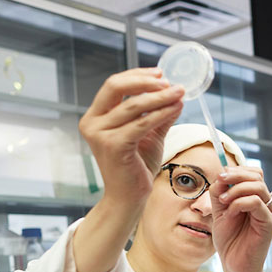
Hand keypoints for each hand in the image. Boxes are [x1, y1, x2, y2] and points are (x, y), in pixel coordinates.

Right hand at [78, 68, 184, 211]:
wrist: (129, 197)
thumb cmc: (136, 166)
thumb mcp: (148, 134)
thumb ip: (157, 114)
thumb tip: (175, 94)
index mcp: (95, 116)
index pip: (114, 85)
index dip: (137, 76)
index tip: (160, 73)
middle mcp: (92, 123)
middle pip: (116, 87)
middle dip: (145, 81)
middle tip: (170, 82)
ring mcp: (100, 134)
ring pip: (133, 105)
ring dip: (160, 97)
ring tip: (180, 94)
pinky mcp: (113, 146)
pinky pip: (141, 123)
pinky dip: (160, 114)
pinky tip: (176, 109)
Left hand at [209, 166, 271, 271]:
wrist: (235, 267)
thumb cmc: (230, 242)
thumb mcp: (219, 212)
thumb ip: (220, 194)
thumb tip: (221, 175)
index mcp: (255, 198)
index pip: (253, 174)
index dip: (237, 170)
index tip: (220, 176)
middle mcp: (265, 203)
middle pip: (257, 175)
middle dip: (236, 175)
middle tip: (220, 181)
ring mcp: (269, 213)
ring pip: (258, 186)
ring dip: (236, 189)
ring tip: (223, 201)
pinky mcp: (269, 223)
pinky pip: (257, 203)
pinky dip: (239, 203)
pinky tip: (230, 214)